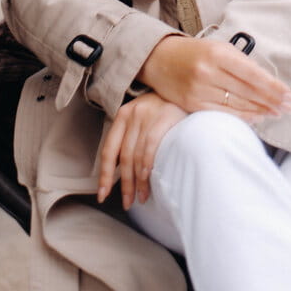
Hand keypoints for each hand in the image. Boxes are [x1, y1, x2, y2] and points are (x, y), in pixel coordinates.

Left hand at [97, 93, 186, 209]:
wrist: (188, 88)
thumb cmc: (165, 109)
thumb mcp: (144, 118)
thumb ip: (132, 139)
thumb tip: (123, 172)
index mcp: (123, 115)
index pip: (109, 150)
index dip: (104, 175)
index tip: (102, 195)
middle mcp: (132, 113)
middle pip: (123, 157)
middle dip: (124, 184)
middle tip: (128, 202)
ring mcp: (148, 114)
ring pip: (136, 155)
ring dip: (138, 181)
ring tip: (142, 197)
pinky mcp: (164, 116)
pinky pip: (150, 146)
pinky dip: (147, 165)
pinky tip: (148, 178)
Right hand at [138, 35, 290, 118]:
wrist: (160, 59)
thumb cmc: (195, 52)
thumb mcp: (218, 47)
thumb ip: (241, 63)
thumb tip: (267, 81)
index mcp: (218, 54)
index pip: (253, 74)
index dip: (273, 87)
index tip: (289, 95)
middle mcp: (208, 72)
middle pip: (248, 92)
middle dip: (272, 101)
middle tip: (289, 107)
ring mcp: (199, 90)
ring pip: (237, 105)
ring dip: (261, 110)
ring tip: (277, 112)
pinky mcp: (192, 104)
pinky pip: (223, 114)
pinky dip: (242, 117)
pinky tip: (256, 118)